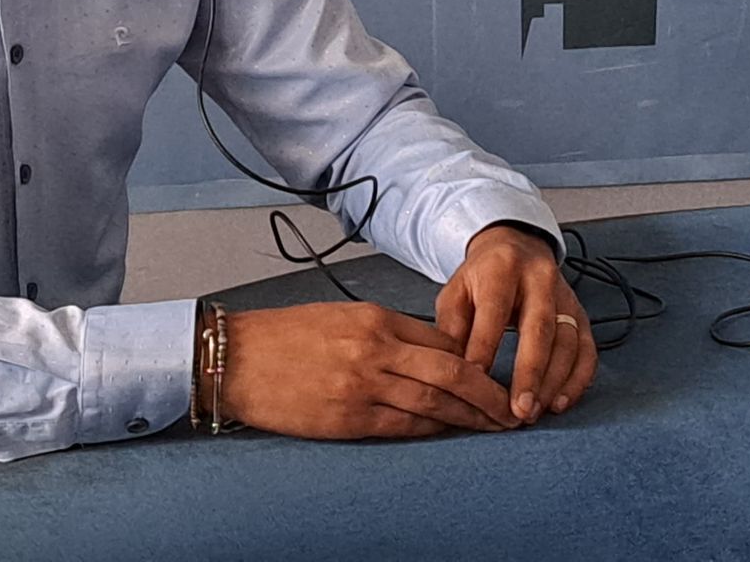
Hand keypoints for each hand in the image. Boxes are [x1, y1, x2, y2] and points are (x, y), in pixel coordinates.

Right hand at [222, 301, 521, 439]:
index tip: (494, 373)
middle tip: (512, 408)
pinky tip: (447, 433)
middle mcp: (374, 348)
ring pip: (433, 401)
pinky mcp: (348, 417)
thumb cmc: (284, 337)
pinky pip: (402, 424)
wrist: (237, 358)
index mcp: (373, 318)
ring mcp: (362, 384)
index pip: (439, 337)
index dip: (473, 358)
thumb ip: (382, 332)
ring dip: (469, 416)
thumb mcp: (339, 317)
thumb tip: (426, 351)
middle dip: (487, 391)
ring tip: (494, 426)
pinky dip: (430, 429)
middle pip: (449, 369)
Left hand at [435, 223, 595, 423]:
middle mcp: (540, 278)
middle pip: (539, 328)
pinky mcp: (581, 313)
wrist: (514, 247)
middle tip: (518, 411)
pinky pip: (587, 349)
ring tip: (534, 412)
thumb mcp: (455, 292)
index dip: (484, 348)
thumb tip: (453, 372)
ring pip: (568, 342)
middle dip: (530, 373)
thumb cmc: (480, 279)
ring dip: (553, 382)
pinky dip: (577, 380)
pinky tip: (560, 402)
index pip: (494, 311)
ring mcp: (565, 296)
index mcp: (502, 267)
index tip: (474, 384)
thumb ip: (452, 328)